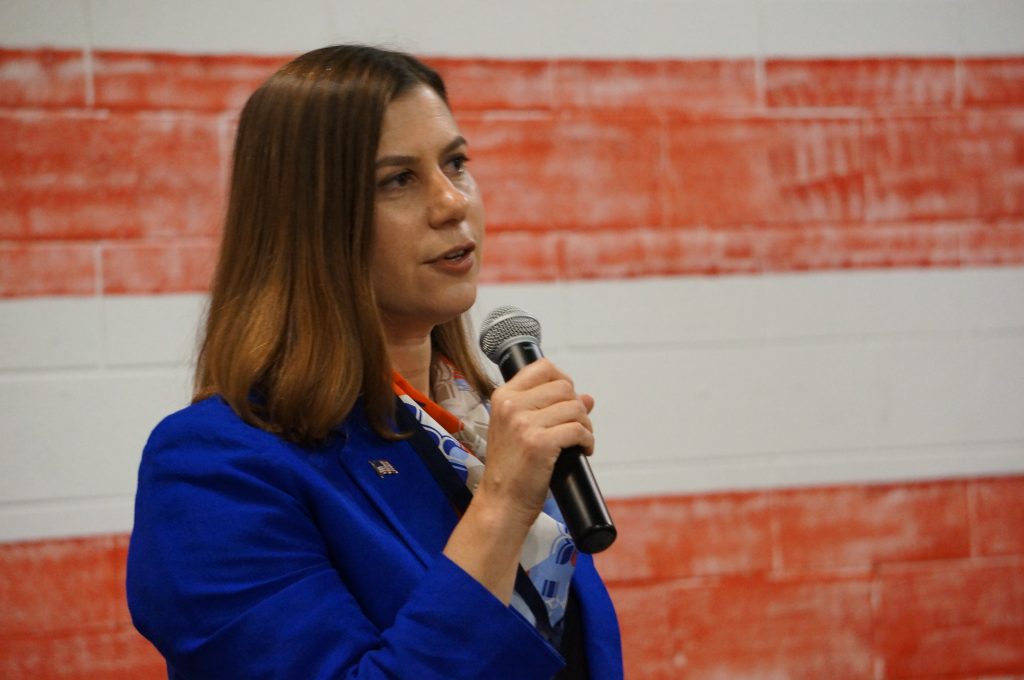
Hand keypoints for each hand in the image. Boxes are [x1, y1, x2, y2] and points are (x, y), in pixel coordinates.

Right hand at [476, 358, 595, 527]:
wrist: (501, 503)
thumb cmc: (512, 469)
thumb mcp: (522, 430)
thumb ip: (550, 408)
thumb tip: (587, 397)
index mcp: (504, 396)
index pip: (543, 367)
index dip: (563, 380)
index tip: (567, 400)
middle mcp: (511, 405)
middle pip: (564, 387)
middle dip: (577, 407)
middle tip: (575, 427)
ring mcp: (523, 423)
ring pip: (575, 407)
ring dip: (585, 425)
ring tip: (579, 441)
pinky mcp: (539, 443)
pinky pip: (578, 429)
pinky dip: (587, 440)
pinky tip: (583, 450)